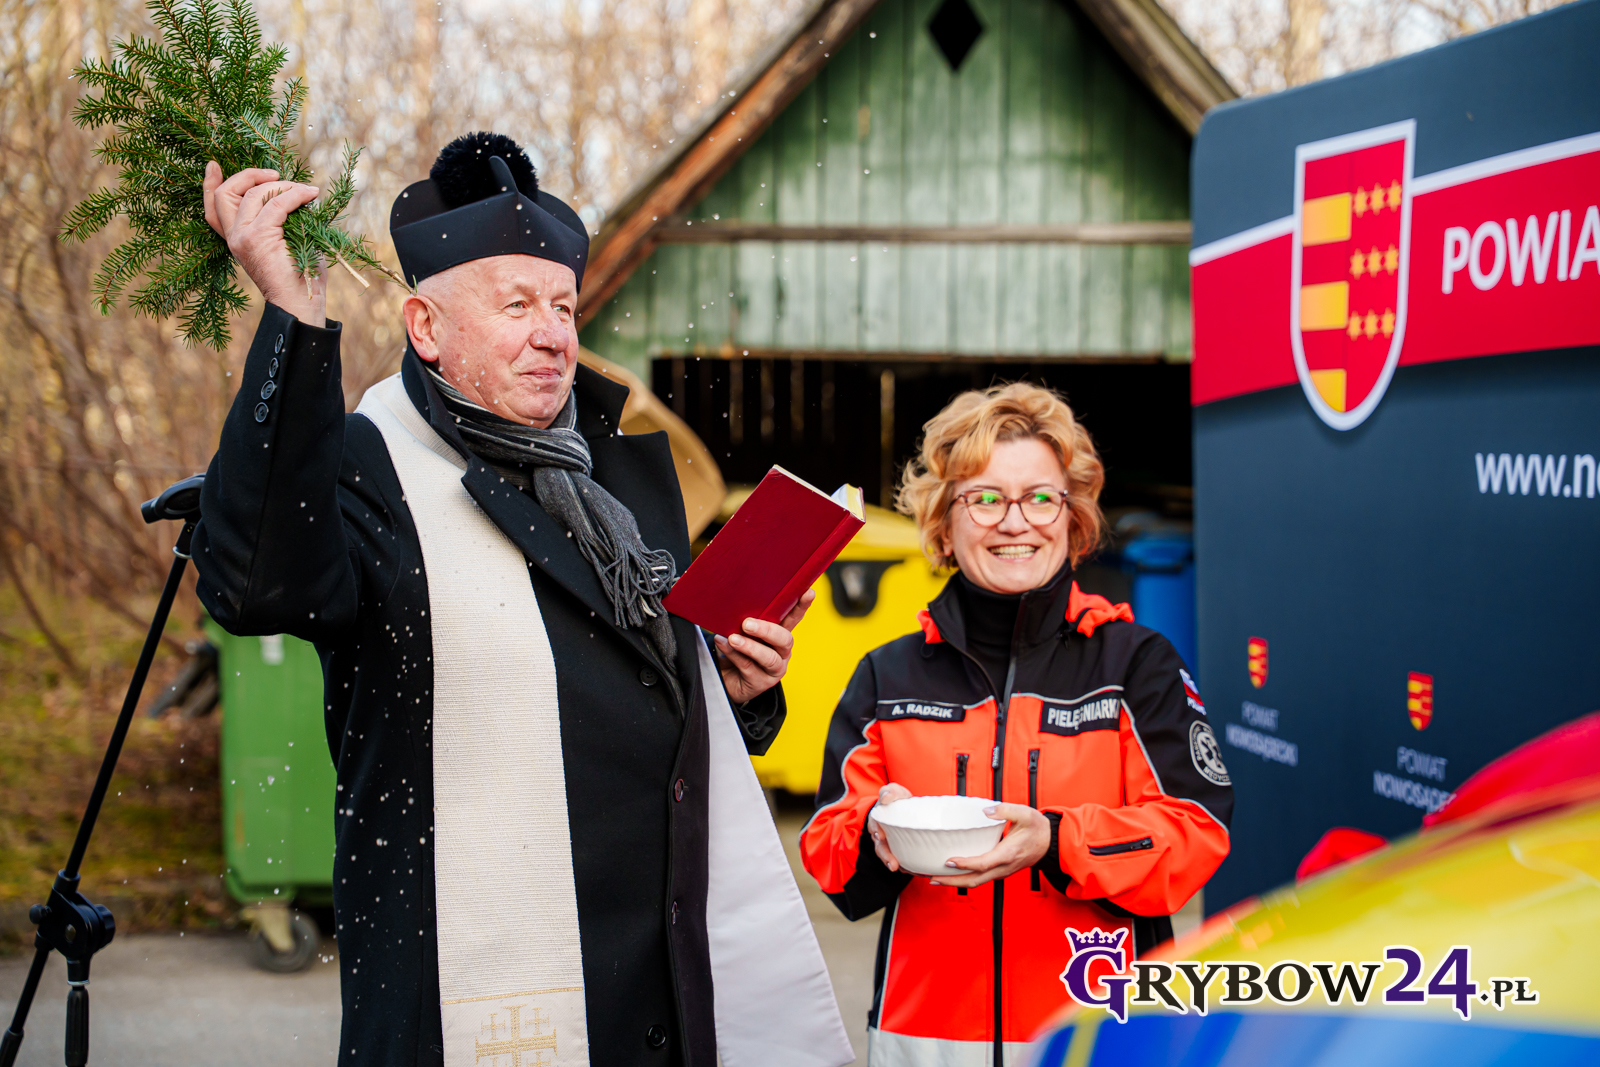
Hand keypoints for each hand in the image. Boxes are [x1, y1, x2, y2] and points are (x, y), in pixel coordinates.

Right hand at [202, 161, 326, 325]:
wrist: (301, 303)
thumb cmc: (299, 275)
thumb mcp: (284, 240)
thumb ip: (275, 218)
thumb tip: (288, 190)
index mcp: (236, 239)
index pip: (212, 208)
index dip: (210, 184)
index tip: (213, 164)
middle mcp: (234, 237)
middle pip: (226, 193)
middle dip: (249, 175)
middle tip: (276, 174)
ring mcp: (243, 237)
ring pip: (254, 193)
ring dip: (282, 185)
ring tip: (304, 191)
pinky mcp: (259, 237)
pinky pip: (277, 203)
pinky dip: (295, 194)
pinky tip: (310, 194)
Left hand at [713, 588, 814, 703]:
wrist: (726, 680)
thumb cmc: (737, 651)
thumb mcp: (743, 633)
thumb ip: (746, 622)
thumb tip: (734, 604)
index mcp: (780, 636)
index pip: (794, 618)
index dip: (802, 606)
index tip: (809, 592)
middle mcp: (782, 652)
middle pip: (785, 639)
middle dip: (767, 630)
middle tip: (747, 624)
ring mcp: (773, 669)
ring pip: (769, 657)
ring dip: (750, 646)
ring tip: (732, 638)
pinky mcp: (761, 682)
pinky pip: (748, 666)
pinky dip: (733, 653)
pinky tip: (723, 643)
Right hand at [866, 783, 912, 871]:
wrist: (904, 806)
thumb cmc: (897, 799)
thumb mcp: (893, 791)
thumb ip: (889, 791)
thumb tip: (885, 797)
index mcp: (878, 819)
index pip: (874, 826)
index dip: (876, 831)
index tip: (880, 836)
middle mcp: (880, 833)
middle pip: (880, 846)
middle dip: (885, 855)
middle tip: (892, 864)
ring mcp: (889, 843)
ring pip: (888, 855)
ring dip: (892, 863)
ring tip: (898, 869)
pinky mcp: (899, 849)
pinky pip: (900, 859)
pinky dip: (904, 866)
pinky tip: (912, 871)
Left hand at [929, 803, 1051, 888]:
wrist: (1050, 842)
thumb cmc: (1037, 829)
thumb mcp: (1024, 813)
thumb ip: (1005, 810)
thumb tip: (986, 810)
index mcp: (1008, 853)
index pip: (983, 863)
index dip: (965, 864)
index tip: (949, 860)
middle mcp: (1003, 867)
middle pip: (975, 880)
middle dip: (952, 881)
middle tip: (932, 877)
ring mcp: (1001, 871)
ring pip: (977, 882)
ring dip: (956, 882)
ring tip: (936, 877)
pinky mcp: (1000, 871)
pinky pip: (980, 878)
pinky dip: (965, 878)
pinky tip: (953, 873)